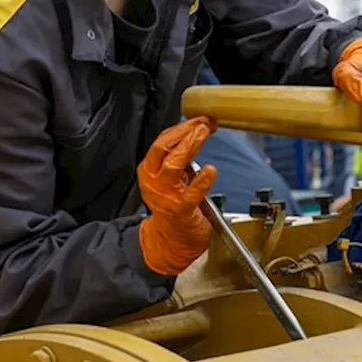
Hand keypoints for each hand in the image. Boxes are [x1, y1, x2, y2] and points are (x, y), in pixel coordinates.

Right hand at [138, 116, 218, 275]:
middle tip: (204, 124)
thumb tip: (198, 131)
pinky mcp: (180, 211)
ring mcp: (165, 196)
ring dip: (190, 147)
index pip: (162, 142)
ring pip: (173, 165)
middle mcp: (153, 181)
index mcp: (149, 170)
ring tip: (204, 135)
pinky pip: (191, 193)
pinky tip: (211, 171)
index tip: (200, 119)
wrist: (171, 241)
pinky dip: (202, 181)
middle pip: (164, 148)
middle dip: (185, 132)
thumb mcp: (172, 178)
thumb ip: (180, 158)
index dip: (182, 127)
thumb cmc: (174, 207)